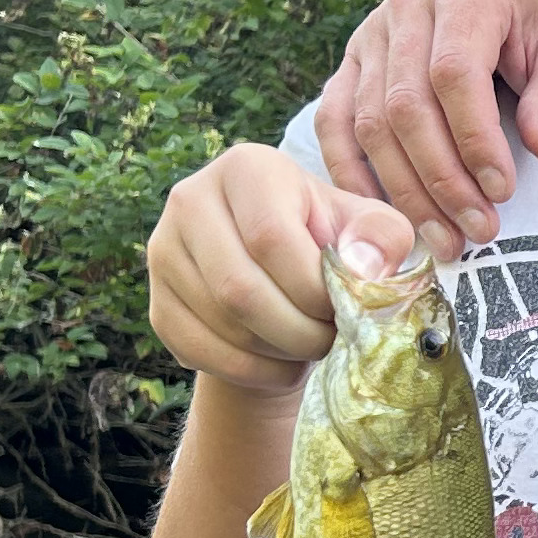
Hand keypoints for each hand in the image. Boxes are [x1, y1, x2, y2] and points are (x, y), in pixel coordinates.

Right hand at [145, 144, 416, 393]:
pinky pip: (198, 351)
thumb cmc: (329, 243)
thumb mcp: (367, 229)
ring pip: (221, 323)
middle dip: (298, 330)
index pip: (270, 238)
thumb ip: (381, 238)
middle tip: (331, 339)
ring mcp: (163, 251)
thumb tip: (364, 267)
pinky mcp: (156, 302)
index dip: (312, 289)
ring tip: (310, 344)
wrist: (279, 275)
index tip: (343, 309)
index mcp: (247, 167)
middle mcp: (191, 199)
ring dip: (278, 351)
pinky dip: (249, 370)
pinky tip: (279, 361)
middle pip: (239, 288)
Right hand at [313, 0, 537, 244]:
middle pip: (405, 106)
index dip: (475, 140)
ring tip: (444, 239)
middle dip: (441, 180)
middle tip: (477, 231)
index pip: (454, 75)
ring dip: (404, 189)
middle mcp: (407, 6)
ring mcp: (374, 32)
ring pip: (369, 121)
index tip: (504, 190)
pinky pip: (335, 119)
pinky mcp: (356, 59)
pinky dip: (350, 170)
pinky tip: (378, 214)